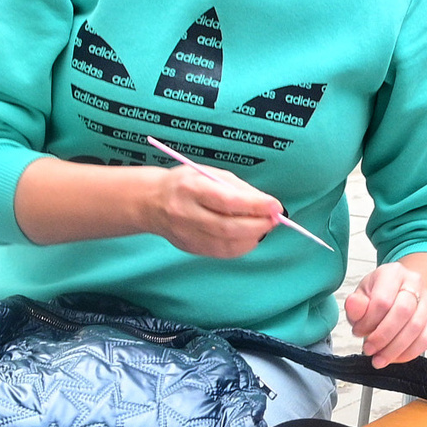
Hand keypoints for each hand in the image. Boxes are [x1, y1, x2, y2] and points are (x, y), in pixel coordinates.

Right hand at [147, 163, 282, 257]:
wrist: (151, 202)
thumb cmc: (186, 183)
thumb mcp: (209, 174)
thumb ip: (238, 188)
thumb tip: (267, 204)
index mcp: (191, 189)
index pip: (228, 201)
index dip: (255, 206)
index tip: (275, 206)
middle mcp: (187, 214)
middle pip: (229, 228)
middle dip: (258, 225)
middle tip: (274, 219)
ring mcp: (187, 235)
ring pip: (227, 245)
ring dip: (252, 238)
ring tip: (263, 227)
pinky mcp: (191, 248)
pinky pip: (222, 252)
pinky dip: (241, 246)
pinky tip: (249, 237)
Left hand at [345, 261, 426, 366]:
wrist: (400, 291)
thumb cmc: (378, 294)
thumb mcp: (362, 295)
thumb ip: (356, 304)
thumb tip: (353, 304)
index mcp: (392, 273)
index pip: (383, 299)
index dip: (369, 321)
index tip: (358, 331)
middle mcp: (414, 282)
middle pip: (403, 312)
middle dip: (383, 336)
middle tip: (369, 349)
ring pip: (416, 327)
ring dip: (396, 348)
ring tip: (380, 358)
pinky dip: (410, 352)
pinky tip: (396, 357)